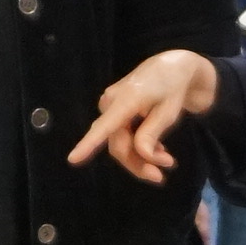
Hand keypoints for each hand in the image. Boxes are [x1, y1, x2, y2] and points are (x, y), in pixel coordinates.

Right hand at [70, 48, 220, 178]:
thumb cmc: (172, 87)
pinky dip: (139, 149)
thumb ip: (152, 133)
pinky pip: (122, 137)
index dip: (89, 144)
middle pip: (117, 145)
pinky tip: (159, 151)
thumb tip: (142, 154)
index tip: (73, 159)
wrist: (172, 68)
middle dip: (138, 163)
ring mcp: (110, 106)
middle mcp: (111, 102)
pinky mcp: (114, 111)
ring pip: (119, 144)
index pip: (105, 126)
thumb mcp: (169, 111)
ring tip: (167, 161)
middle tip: (161, 176)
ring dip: (141, 158)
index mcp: (126, 99)